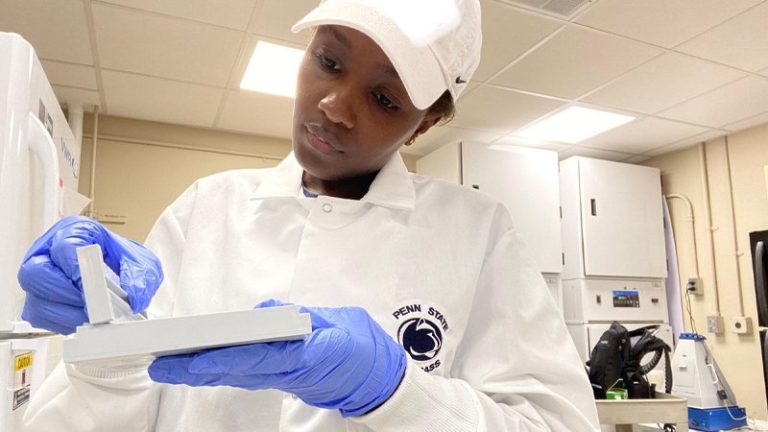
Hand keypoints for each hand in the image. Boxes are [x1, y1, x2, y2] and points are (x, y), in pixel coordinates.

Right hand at [17, 215, 162, 333]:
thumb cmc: (124, 260)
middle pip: (35, 273)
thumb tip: (135, 296)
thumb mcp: (142, 262)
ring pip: (35, 299)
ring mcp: (39, 275)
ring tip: (92, 318)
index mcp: (74, 230)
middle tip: (92, 308)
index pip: (63, 247)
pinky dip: (61, 323)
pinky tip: (81, 320)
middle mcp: (48, 250)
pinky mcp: (37, 299)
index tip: (94, 288)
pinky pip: (39, 316)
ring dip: (66, 314)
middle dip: (66, 295)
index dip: (77, 270)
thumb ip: (140, 276)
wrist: (123, 272)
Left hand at [149, 299, 406, 416]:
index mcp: (306, 356)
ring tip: (169, 365)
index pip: (257, 358)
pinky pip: (246, 376)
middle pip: (236, 372)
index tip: (194, 358)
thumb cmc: (362, 348)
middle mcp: (289, 372)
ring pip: (236, 377)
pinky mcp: (282, 379)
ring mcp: (283, 380)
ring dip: (201, 372)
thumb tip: (263, 312)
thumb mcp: (338, 321)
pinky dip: (220, 371)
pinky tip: (199, 366)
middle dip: (197, 370)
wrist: (377, 380)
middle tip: (161, 366)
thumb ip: (300, 315)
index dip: (223, 358)